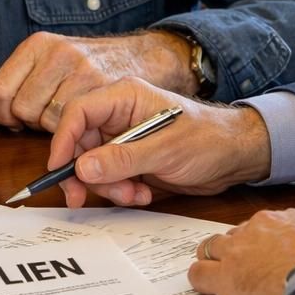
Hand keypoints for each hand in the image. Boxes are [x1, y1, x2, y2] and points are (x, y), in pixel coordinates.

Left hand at [0, 31, 193, 132]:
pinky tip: (85, 133)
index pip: (1, 90)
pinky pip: (79, 126)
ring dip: (56, 135)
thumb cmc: (90, 68)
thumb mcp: (46, 69)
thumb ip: (8, 92)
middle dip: (30, 126)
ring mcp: (85, 70)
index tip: (15, 124)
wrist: (146, 57)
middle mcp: (60, 53)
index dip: (3, 115)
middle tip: (45, 125)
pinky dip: (78, 139)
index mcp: (40, 44)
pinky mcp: (108, 89)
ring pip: (50, 121)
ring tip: (68, 128)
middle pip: (22, 109)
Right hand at [45, 77, 271, 207]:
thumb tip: (81, 168)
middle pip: (79, 144)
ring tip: (135, 194)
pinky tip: (143, 194)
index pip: (77, 112)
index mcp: (124, 97)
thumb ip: (122, 159)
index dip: (62, 140)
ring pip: (92, 166)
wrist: (234, 156)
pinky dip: (120, 191)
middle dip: (87, 174)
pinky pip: (109, 178)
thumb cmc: (207, 140)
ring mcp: (122, 138)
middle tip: (88, 197)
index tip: (60, 169)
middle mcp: (118, 116)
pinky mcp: (129, 159)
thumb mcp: (165, 150)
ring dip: (108, 187)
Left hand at [188, 209, 294, 294]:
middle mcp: (260, 227)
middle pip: (236, 234)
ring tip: (220, 279)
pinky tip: (209, 290)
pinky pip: (200, 274)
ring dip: (215, 262)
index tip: (266, 257)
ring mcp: (240, 250)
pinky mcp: (226, 276)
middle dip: (236, 251)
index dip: (262, 244)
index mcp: (289, 218)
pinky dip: (202, 282)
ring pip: (211, 248)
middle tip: (244, 270)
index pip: (264, 227)